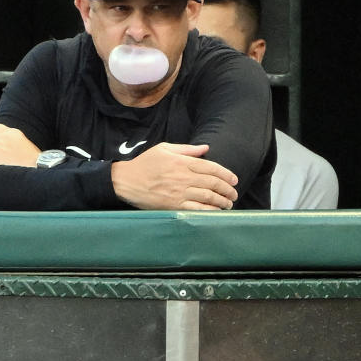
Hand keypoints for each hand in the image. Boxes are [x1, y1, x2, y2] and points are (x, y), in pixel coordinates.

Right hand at [110, 143, 238, 209]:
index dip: (226, 174)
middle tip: (234, 194)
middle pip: (213, 183)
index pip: (211, 167)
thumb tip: (206, 148)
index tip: (234, 180)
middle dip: (227, 189)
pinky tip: (216, 212)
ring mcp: (179, 193)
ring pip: (208, 197)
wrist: (126, 181)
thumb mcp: (165, 149)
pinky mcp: (174, 206)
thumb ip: (187, 149)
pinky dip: (209, 211)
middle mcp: (184, 177)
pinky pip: (197, 209)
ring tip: (228, 203)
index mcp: (182, 162)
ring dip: (222, 201)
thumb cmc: (145, 163)